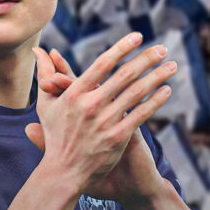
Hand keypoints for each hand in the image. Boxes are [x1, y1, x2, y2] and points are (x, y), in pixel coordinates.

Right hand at [25, 36, 176, 204]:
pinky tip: (167, 90)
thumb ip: (45, 75)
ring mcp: (105, 121)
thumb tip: (38, 50)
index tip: (137, 36)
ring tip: (172, 66)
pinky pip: (141, 114)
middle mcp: (90, 104)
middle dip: (147, 58)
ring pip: (137, 92)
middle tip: (163, 48)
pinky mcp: (117, 137)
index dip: (121, 48)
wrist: (63, 172)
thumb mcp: (46, 103)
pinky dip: (156, 100)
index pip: (102, 64)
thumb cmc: (55, 135)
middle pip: (125, 74)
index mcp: (74, 94)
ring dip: (157, 76)